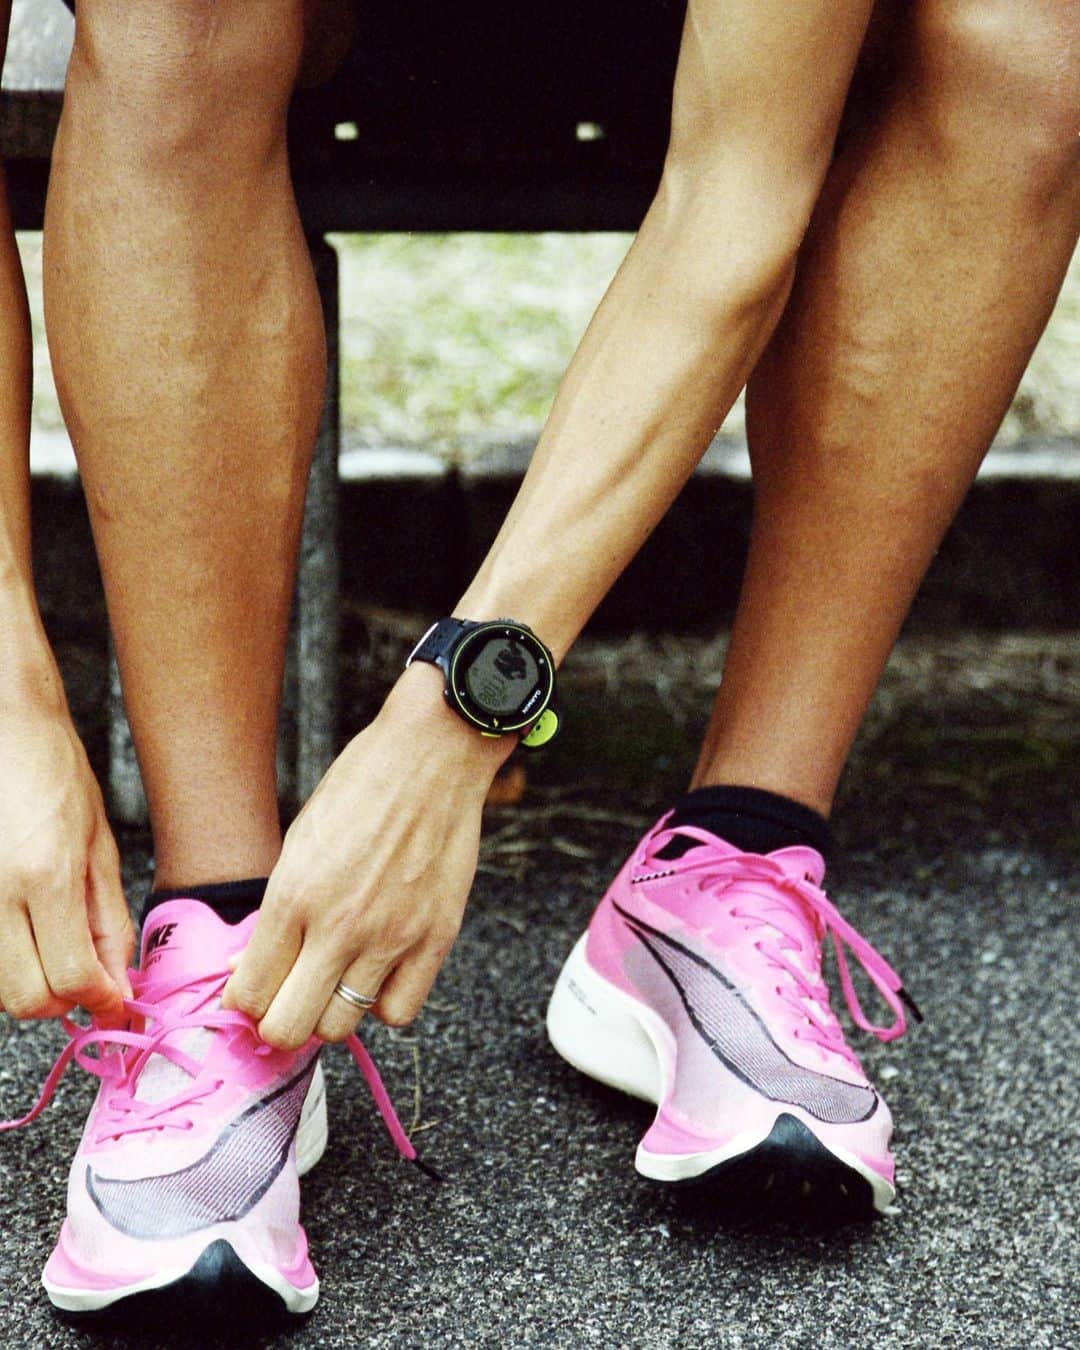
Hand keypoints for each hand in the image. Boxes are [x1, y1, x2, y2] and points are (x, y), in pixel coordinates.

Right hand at [0, 699, 132, 1024]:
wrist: (5, 725)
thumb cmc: (54, 772)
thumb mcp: (100, 844)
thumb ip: (107, 919)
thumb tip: (116, 980)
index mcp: (46, 875)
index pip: (70, 977)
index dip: (98, 999)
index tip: (114, 999)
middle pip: (25, 997)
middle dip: (61, 999)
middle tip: (84, 975)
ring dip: (32, 981)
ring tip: (53, 941)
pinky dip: (7, 958)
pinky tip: (26, 926)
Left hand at [223, 665, 510, 1048]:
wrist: (432, 756)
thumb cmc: (361, 787)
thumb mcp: (300, 840)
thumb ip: (276, 910)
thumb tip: (249, 966)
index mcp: (293, 895)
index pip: (249, 994)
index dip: (244, 1002)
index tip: (254, 992)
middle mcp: (339, 925)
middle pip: (288, 1028)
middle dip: (278, 1023)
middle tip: (288, 998)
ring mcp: (391, 936)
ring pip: (341, 1027)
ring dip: (330, 1011)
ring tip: (335, 980)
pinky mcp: (436, 938)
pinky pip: (399, 1012)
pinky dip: (384, 1003)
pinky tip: (379, 972)